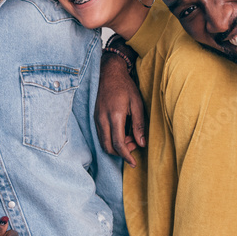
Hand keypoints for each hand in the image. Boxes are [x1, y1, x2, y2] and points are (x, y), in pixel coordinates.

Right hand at [95, 52, 145, 167]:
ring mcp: (96, 118)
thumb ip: (139, 125)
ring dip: (116, 146)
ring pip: (103, 142)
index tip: (134, 163)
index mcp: (114, 115)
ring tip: (130, 138)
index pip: (118, 143)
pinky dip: (111, 139)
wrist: (108, 72)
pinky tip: (122, 133)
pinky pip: (101, 135)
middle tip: (135, 145)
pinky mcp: (95, 117)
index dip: (126, 156)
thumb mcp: (137, 104)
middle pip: (108, 147)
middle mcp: (102, 119)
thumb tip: (142, 143)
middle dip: (121, 152)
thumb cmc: (125, 86)